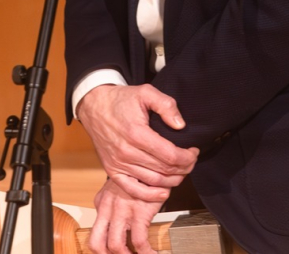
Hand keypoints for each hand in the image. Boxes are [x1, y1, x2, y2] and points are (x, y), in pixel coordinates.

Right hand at [75, 84, 198, 192]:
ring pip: (153, 181)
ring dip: (172, 180)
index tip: (194, 151)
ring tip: (182, 171)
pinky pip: (132, 190)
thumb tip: (180, 125)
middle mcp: (127, 152)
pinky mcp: (112, 171)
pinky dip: (150, 195)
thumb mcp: (146, 92)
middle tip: (191, 161)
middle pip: (164, 170)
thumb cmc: (121, 100)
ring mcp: (118, 164)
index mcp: (137, 133)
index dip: (187, 157)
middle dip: (184, 168)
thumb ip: (166, 105)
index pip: (170, 155)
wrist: (94, 106)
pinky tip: (164, 193)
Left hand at [86, 176, 163, 253]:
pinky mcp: (139, 212)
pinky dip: (146, 252)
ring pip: (115, 246)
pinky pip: (139, 241)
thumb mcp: (117, 185)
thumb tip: (110, 216)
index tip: (112, 251)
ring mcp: (123, 211)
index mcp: (102, 202)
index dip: (102, 247)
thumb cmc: (138, 174)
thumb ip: (109, 201)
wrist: (152, 161)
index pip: (94, 231)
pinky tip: (152, 252)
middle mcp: (108, 208)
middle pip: (96, 243)